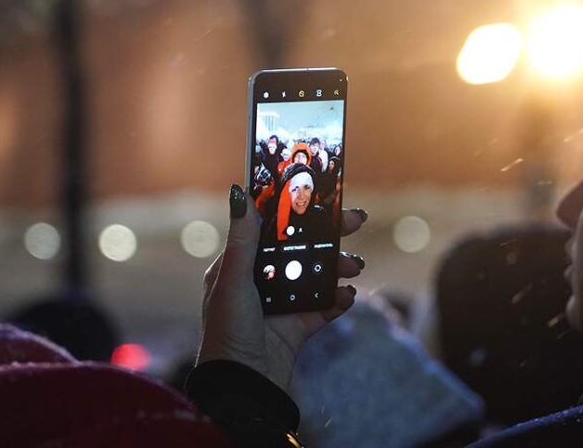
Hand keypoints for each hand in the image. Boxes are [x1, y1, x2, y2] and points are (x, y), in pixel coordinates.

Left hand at [196, 184, 366, 389]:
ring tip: (355, 267)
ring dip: (337, 267)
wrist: (242, 389)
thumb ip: (243, 240)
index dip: (295, 211)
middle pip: (299, 249)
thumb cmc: (227, 333)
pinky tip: (348, 295)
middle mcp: (259, 283)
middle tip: (355, 220)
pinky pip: (324, 308)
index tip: (320, 193)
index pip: (270, 229)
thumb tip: (240, 193)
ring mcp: (280, 306)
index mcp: (238, 268)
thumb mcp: (233, 281)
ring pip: (316, 276)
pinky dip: (338, 300)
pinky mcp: (297, 329)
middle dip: (328, 236)